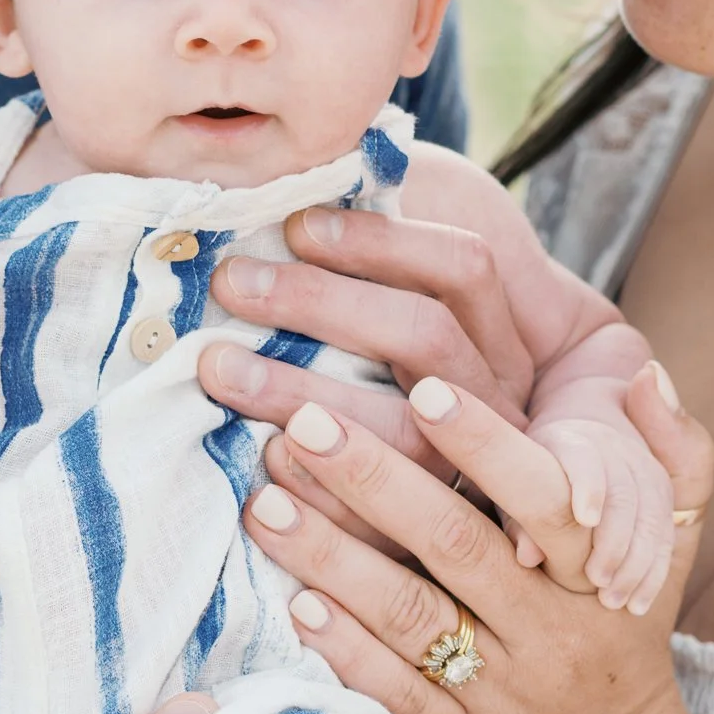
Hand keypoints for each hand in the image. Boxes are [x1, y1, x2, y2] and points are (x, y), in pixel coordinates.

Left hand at [200, 208, 532, 536]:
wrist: (436, 496)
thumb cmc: (379, 350)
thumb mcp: (402, 280)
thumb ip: (382, 230)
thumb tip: (302, 177)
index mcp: (498, 331)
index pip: (464, 268)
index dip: (381, 240)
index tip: (297, 224)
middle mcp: (494, 398)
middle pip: (424, 335)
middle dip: (322, 303)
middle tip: (231, 282)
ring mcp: (468, 468)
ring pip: (399, 430)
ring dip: (299, 392)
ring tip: (216, 367)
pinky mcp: (425, 537)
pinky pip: (378, 527)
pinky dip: (310, 496)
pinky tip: (250, 466)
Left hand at [239, 367, 713, 713]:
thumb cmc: (623, 634)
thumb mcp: (669, 549)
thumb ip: (674, 456)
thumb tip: (646, 375)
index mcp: (597, 574)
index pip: (544, 498)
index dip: (486, 444)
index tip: (423, 387)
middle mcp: (550, 633)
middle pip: (457, 547)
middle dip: (375, 480)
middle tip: (304, 424)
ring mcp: (500, 695)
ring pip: (411, 618)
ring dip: (333, 557)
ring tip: (267, 501)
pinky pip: (393, 693)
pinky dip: (344, 647)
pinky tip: (295, 600)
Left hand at [528, 413, 676, 614]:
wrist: (580, 445)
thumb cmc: (531, 480)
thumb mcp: (514, 493)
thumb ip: (518, 521)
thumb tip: (526, 557)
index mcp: (571, 442)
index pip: (585, 458)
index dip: (588, 486)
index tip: (585, 521)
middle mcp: (614, 451)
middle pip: (625, 494)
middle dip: (614, 541)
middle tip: (595, 581)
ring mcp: (644, 471)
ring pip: (651, 518)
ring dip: (634, 564)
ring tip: (612, 601)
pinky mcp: (662, 494)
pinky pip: (666, 536)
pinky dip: (653, 573)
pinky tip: (637, 604)